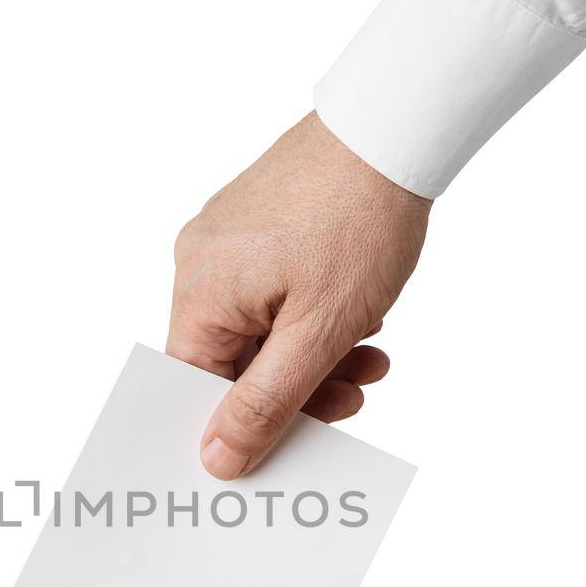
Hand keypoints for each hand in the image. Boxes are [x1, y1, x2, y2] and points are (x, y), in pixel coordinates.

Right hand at [167, 112, 430, 479]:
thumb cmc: (357, 222)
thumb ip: (266, 404)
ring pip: (258, 328)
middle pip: (229, 359)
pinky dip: (311, 316)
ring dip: (313, 355)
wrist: (392, 127)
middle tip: (350, 399)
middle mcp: (199, 263)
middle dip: (294, 388)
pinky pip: (271, 292)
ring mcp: (227, 239)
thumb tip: (215, 459)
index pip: (193, 385)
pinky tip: (358, 318)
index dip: (234, 425)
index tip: (282, 446)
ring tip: (369, 358)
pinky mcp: (256, 224)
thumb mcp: (318, 334)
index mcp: (200, 292)